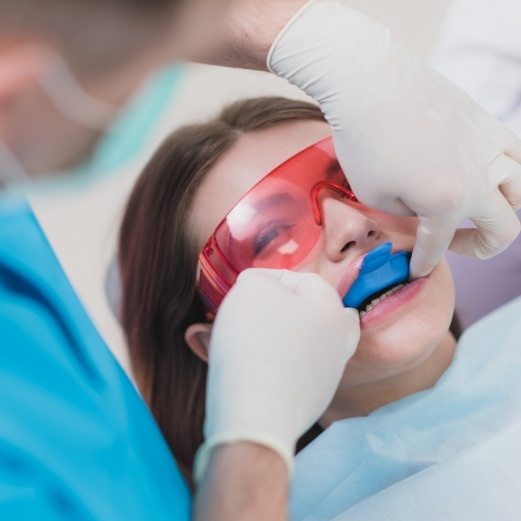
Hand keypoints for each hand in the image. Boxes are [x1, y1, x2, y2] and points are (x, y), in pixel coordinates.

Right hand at [194, 268, 359, 479]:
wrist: (256, 415)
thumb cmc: (255, 343)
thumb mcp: (252, 289)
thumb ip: (259, 279)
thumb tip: (261, 287)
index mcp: (332, 308)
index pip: (301, 279)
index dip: (267, 278)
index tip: (241, 289)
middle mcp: (339, 341)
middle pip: (314, 313)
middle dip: (285, 308)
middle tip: (256, 311)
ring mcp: (328, 374)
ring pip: (307, 343)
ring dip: (281, 336)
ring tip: (249, 338)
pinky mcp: (312, 401)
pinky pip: (295, 372)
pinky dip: (278, 364)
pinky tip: (255, 366)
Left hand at [268, 0, 520, 277]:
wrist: (370, 83)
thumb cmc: (365, 142)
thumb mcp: (375, 196)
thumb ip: (407, 215)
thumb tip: (421, 213)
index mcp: (449, 203)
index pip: (439, 246)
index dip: (424, 263)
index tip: (415, 270)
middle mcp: (481, 179)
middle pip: (504, 229)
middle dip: (479, 248)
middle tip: (452, 244)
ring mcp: (490, 147)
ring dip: (503, 211)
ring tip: (475, 211)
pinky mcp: (487, 123)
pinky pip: (515, 156)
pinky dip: (507, 174)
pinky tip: (484, 174)